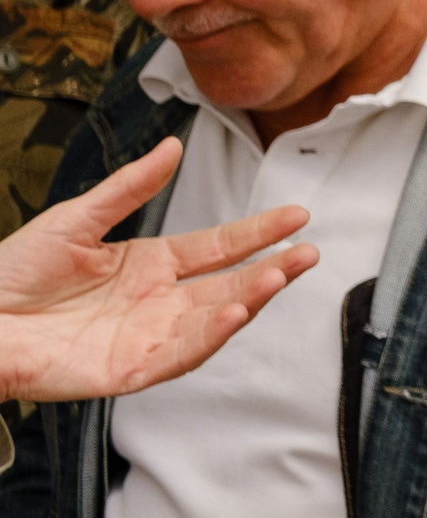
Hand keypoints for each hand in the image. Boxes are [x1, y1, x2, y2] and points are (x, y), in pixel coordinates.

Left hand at [0, 137, 319, 402]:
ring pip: (214, 321)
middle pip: (228, 285)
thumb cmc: (12, 275)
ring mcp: (147, 337)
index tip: (296, 217)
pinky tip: (233, 315)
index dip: (258, 233)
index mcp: (150, 264)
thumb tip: (173, 147)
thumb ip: (129, 187)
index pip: (218, 247)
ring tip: (277, 278)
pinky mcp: (128, 370)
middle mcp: (158, 302)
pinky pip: (179, 356)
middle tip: (306, 254)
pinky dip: (210, 338)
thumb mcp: (75, 220)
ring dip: (250, 301)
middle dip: (271, 270)